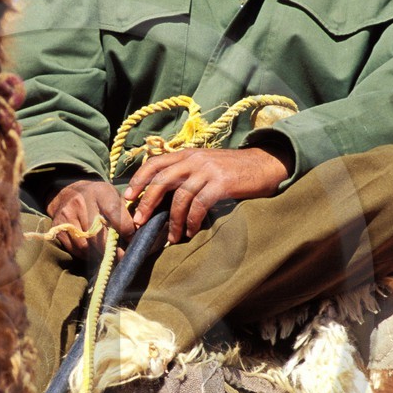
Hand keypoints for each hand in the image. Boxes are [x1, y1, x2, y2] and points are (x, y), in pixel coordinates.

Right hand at [46, 177, 135, 256]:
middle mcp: (82, 202)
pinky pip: (75, 249)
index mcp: (101, 192)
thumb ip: (125, 212)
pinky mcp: (58, 227)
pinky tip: (92, 251)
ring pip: (86, 245)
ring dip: (99, 254)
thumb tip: (137, 234)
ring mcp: (68, 215)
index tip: (132, 239)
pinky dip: (86, 254)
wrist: (68, 193)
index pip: (114, 212)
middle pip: (99, 234)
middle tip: (122, 257)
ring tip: (107, 255)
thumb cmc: (98, 198)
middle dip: (112, 249)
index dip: (125, 229)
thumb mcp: (113, 197)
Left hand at [127, 147, 290, 243]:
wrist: (264, 164)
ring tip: (172, 237)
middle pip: (162, 180)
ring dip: (173, 220)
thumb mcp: (206, 165)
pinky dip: (192, 221)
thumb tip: (162, 198)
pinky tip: (191, 232)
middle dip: (147, 202)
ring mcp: (208, 170)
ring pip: (180, 196)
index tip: (128, 197)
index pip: (155, 163)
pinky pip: (200, 205)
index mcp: (188, 154)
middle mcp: (195, 159)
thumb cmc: (233, 170)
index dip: (139, 179)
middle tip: (139, 221)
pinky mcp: (222, 183)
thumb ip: (186, 175)